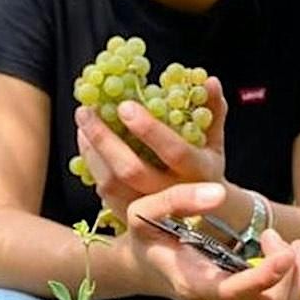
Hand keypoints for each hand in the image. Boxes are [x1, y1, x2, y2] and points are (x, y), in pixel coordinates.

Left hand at [75, 76, 226, 227]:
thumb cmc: (206, 172)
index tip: (125, 106)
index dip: (150, 130)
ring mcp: (150, 209)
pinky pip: (104, 192)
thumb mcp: (215, 143)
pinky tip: (85, 141)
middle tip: (86, 111)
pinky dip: (91, 164)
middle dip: (105, 140)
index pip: (175, 151)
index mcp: (199, 172)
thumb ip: (213, 111)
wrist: (202, 218)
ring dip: (93, 150)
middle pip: (132, 170)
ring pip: (112, 183)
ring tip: (83, 121)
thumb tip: (210, 81)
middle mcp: (173, 193)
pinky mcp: (130, 215)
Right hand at [125, 183, 299, 299]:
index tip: (284, 249)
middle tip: (279, 237)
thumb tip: (219, 194)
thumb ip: (179, 200)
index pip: (236, 292)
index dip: (266, 276)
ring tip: (297, 247)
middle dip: (288, 268)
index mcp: (194, 284)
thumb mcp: (148, 209)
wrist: (144, 265)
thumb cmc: (147, 235)